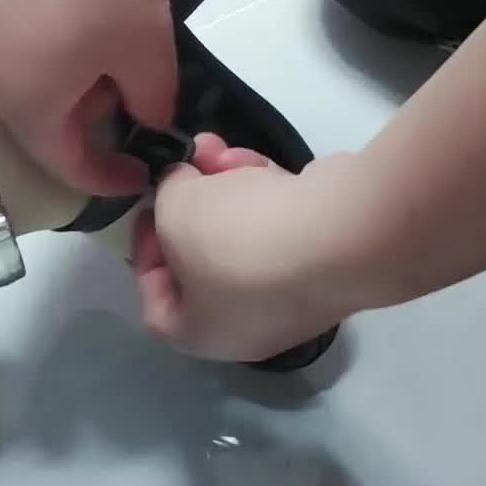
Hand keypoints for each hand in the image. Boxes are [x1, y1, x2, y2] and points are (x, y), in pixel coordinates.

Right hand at [0, 0, 177, 194]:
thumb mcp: (148, 45)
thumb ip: (151, 101)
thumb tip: (147, 119)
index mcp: (24, 103)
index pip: (65, 164)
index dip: (107, 176)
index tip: (140, 170)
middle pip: (33, 120)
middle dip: (81, 121)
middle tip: (125, 96)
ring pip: (13, 73)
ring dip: (54, 77)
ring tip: (96, 46)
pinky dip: (32, 37)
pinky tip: (63, 3)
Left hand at [131, 134, 380, 361]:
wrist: (341, 233)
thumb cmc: (239, 239)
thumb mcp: (174, 212)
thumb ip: (166, 197)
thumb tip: (185, 187)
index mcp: (205, 335)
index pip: (158, 305)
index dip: (144, 254)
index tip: (150, 211)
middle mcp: (251, 325)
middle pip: (205, 261)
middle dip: (192, 205)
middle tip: (186, 168)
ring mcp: (294, 291)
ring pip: (245, 234)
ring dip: (227, 188)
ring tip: (217, 150)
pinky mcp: (326, 256)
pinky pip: (281, 223)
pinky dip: (264, 191)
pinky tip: (255, 160)